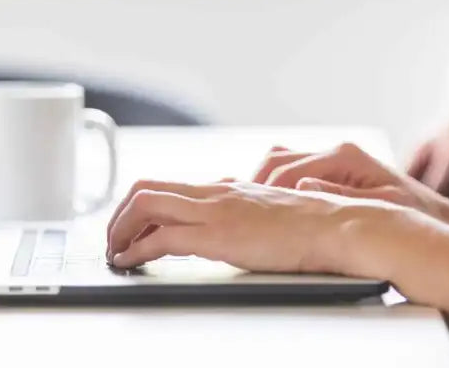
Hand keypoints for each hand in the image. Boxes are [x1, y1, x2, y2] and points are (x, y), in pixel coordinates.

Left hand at [105, 179, 401, 279]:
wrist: (336, 226)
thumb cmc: (310, 224)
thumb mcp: (268, 211)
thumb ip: (242, 210)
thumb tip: (228, 219)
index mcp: (224, 188)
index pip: (166, 186)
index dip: (138, 206)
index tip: (128, 227)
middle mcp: (214, 193)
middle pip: (146, 189)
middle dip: (119, 216)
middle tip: (113, 240)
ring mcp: (215, 211)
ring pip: (146, 205)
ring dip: (120, 230)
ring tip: (116, 253)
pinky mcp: (219, 235)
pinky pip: (164, 238)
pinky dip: (138, 250)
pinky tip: (131, 263)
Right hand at [252, 143, 447, 218]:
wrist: (435, 217)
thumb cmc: (414, 216)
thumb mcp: (382, 209)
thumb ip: (342, 198)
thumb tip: (305, 188)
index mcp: (345, 156)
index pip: (290, 170)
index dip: (266, 192)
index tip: (249, 211)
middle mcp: (335, 151)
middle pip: (278, 160)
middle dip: (255, 186)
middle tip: (238, 210)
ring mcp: (331, 157)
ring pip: (279, 160)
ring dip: (261, 182)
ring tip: (247, 206)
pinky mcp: (330, 168)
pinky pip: (290, 168)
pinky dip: (273, 183)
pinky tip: (263, 202)